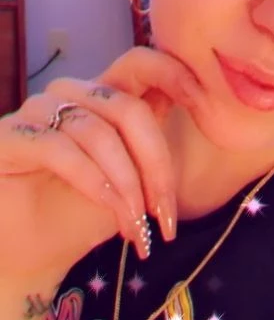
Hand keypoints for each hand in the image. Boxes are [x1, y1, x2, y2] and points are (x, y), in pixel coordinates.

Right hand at [0, 46, 199, 286]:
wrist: (28, 256)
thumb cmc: (79, 218)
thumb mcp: (132, 183)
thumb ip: (154, 147)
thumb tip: (205, 109)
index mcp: (103, 99)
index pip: (142, 63)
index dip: (177, 75)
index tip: (208, 108)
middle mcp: (70, 97)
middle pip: (128, 108)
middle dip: (156, 165)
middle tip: (165, 214)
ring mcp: (36, 112)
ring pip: (98, 133)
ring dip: (126, 186)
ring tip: (136, 227)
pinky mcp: (9, 137)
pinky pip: (61, 150)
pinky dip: (94, 185)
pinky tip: (109, 212)